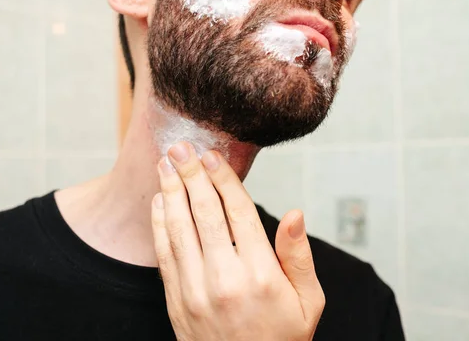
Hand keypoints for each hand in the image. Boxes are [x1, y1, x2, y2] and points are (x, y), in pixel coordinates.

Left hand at [151, 142, 324, 340]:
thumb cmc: (282, 338)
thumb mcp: (308, 302)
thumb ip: (299, 256)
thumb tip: (293, 213)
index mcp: (261, 274)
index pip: (238, 212)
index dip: (223, 179)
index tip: (213, 155)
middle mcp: (225, 279)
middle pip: (204, 213)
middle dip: (191, 174)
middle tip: (181, 147)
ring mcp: (195, 291)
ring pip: (179, 228)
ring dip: (170, 191)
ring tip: (165, 163)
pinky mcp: (176, 302)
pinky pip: (164, 254)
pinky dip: (159, 224)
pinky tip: (159, 201)